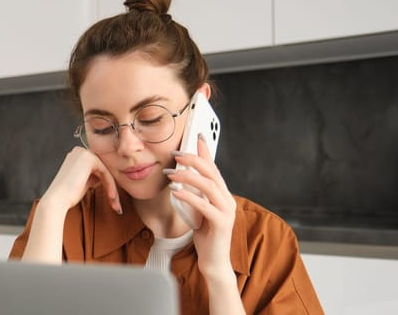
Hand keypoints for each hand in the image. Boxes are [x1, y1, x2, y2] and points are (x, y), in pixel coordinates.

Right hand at [41, 146, 121, 213]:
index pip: (97, 168)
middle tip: (115, 202)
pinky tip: (110, 196)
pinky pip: (105, 171)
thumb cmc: (68, 195)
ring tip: (114, 202)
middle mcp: (79, 152)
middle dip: (110, 186)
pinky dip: (110, 185)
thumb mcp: (83, 183)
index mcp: (76, 156)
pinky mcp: (89, 158)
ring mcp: (83, 153)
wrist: (58, 199)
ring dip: (112, 188)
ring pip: (105, 171)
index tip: (111, 198)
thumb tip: (104, 178)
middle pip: (102, 168)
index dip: (106, 183)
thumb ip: (93, 177)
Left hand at [166, 135, 235, 278]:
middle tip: (175, 154)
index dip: (206, 152)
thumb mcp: (198, 210)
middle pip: (211, 173)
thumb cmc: (205, 236)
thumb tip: (182, 177)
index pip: (214, 168)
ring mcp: (226, 211)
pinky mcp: (221, 223)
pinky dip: (188, 196)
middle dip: (193, 159)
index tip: (197, 136)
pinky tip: (175, 192)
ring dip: (188, 176)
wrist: (214, 262)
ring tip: (170, 174)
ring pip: (208, 186)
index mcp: (223, 195)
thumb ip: (195, 195)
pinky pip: (204, 205)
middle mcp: (227, 200)